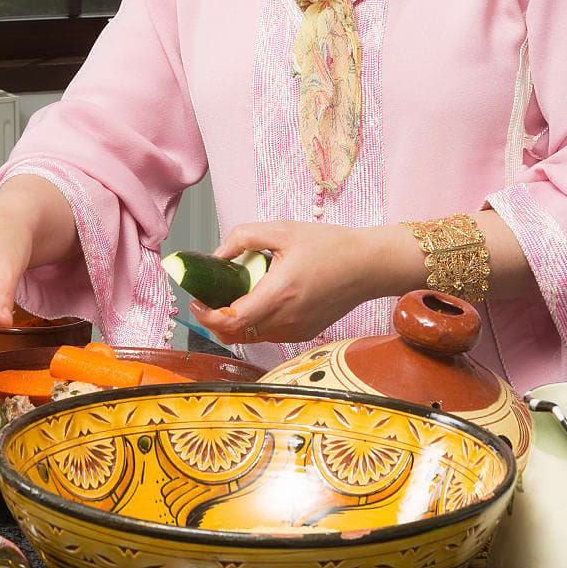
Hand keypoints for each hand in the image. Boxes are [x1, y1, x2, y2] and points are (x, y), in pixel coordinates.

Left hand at [189, 220, 416, 344]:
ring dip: (234, 322)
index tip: (197, 301)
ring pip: (251, 337)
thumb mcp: (283, 230)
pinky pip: (269, 335)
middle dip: (214, 320)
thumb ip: (243, 237)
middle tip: (206, 300)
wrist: (370, 266)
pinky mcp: (304, 334)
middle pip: (236, 334)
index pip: (231, 321)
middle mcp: (287, 320)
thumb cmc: (331, 246)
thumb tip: (217, 254)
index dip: (207, 316)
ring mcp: (296, 331)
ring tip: (233, 296)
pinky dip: (255, 323)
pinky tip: (259, 300)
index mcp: (280, 294)